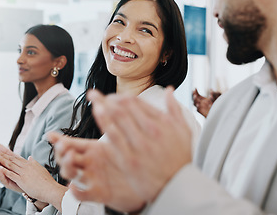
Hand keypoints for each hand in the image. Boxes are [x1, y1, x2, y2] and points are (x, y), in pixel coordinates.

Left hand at [0, 144, 66, 210]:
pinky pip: (12, 175)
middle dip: (2, 153)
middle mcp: (26, 166)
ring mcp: (24, 173)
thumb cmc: (47, 181)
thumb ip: (34, 163)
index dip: (8, 152)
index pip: (17, 156)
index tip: (1, 147)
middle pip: (12, 159)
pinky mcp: (23, 180)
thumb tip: (30, 157)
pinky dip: (5, 171)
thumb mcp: (40, 169)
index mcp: (29, 164)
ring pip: (10, 165)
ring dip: (1, 160)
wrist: (50, 188)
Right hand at [50, 132, 145, 211]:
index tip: (51, 135)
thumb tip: (106, 106)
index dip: (60, 140)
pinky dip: (75, 191)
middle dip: (61, 152)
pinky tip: (74, 186)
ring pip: (71, 174)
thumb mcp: (120, 142)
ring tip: (70, 158)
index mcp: (92, 150)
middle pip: (66, 158)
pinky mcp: (97, 193)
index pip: (71, 144)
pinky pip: (82, 194)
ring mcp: (91, 178)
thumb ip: (112, 126)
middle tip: (63, 146)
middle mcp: (89, 164)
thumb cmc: (130, 161)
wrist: (143, 182)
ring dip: (67, 167)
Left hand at [88, 87, 192, 201]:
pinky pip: (114, 136)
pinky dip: (104, 122)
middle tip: (95, 94)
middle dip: (107, 98)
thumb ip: (174, 108)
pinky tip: (97, 113)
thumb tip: (169, 90)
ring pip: (118, 118)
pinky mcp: (129, 159)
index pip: (137, 102)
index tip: (111, 97)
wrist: (178, 187)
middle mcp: (151, 131)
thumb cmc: (180, 160)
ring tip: (92, 99)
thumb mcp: (184, 131)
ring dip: (102, 105)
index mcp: (162, 122)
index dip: (120, 97)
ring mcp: (139, 145)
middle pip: (124, 107)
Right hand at [192, 88, 221, 116]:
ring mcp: (201, 107)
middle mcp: (201, 103)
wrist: (218, 113)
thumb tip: (211, 89)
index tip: (195, 88)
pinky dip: (197, 106)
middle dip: (194, 96)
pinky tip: (198, 104)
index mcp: (204, 100)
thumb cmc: (217, 106)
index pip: (198, 95)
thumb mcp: (215, 99)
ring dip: (195, 100)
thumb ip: (213, 94)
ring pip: (195, 103)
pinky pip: (197, 109)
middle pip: (195, 99)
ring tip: (195, 96)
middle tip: (195, 93)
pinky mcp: (201, 112)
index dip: (196, 92)